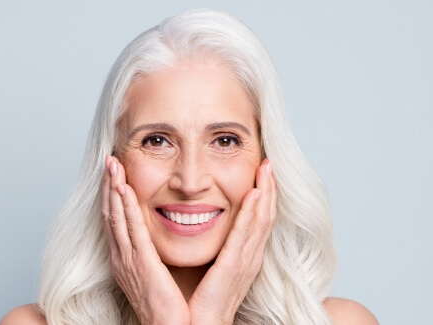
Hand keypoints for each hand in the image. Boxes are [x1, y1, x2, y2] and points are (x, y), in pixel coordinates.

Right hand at [101, 155, 189, 324]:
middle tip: (109, 160)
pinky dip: (125, 207)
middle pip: (110, 213)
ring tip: (113, 165)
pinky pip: (131, 230)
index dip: (113, 195)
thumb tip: (157, 238)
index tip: (115, 174)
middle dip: (108, 186)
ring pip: (116, 217)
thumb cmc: (168, 305)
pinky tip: (123, 188)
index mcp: (125, 259)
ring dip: (113, 189)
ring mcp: (128, 260)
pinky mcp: (140, 263)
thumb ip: (153, 254)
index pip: (116, 220)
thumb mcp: (155, 274)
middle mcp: (121, 257)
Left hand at [188, 159, 276, 324]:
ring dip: (265, 193)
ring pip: (261, 221)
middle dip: (269, 188)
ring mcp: (245, 262)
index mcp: (245, 256)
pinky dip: (251, 213)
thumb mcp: (213, 268)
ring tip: (266, 169)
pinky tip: (254, 194)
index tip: (262, 172)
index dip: (264, 195)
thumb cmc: (201, 300)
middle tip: (269, 163)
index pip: (259, 220)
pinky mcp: (234, 267)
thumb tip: (208, 225)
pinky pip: (244, 235)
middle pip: (265, 216)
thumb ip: (217, 248)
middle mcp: (250, 257)